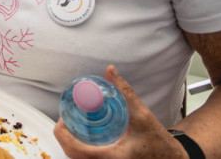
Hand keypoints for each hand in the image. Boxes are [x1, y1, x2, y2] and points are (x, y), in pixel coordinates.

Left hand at [53, 65, 185, 157]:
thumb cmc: (159, 142)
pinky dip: (79, 150)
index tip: (62, 119)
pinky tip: (81, 137)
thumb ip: (125, 92)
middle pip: (73, 155)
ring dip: (71, 143)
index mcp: (113, 157)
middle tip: (66, 119)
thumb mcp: (142, 115)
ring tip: (71, 125)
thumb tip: (110, 71)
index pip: (77, 150)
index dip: (64, 134)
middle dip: (65, 137)